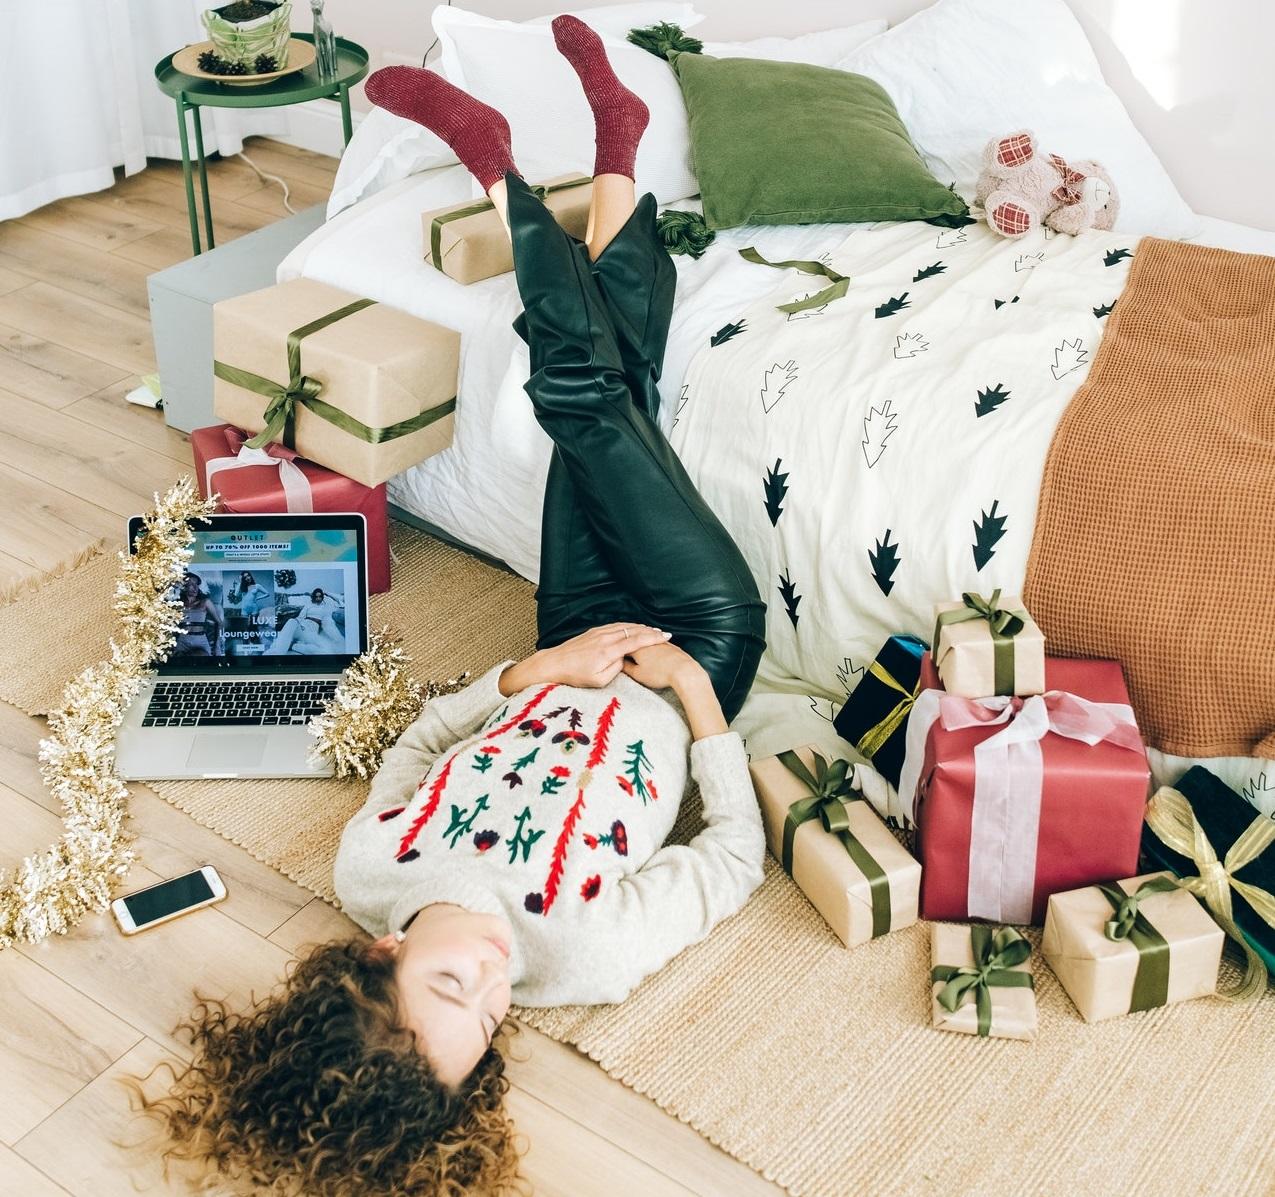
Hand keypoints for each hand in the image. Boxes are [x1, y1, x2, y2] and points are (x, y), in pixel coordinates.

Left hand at [499, 623, 669, 694]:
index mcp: (608, 651)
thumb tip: (624, 659)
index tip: (665, 637)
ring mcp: (599, 632)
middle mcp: (605, 638)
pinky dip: (628, 626)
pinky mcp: (593, 631)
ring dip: (640, 627)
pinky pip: (615, 625)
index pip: (636, 641)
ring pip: (624, 626)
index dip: (653, 638)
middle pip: (633, 630)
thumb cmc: (575, 675)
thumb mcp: (599, 680)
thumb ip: (616, 669)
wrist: (553, 663)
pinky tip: (633, 628)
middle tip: (664, 633)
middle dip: (650, 631)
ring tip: (652, 630)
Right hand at [625, 644, 726, 739]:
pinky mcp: (670, 645)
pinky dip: (653, 645)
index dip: (618, 649)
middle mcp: (648, 640)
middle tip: (624, 649)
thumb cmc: (659, 674)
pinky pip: (658, 643)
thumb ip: (626, 667)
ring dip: (642, 642)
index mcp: (637, 646)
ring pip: (647, 639)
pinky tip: (653, 652)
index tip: (615, 653)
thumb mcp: (638, 674)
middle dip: (629, 643)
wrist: (683, 671)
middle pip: (635, 640)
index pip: (623, 644)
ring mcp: (660, 641)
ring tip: (637, 650)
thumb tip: (619, 662)